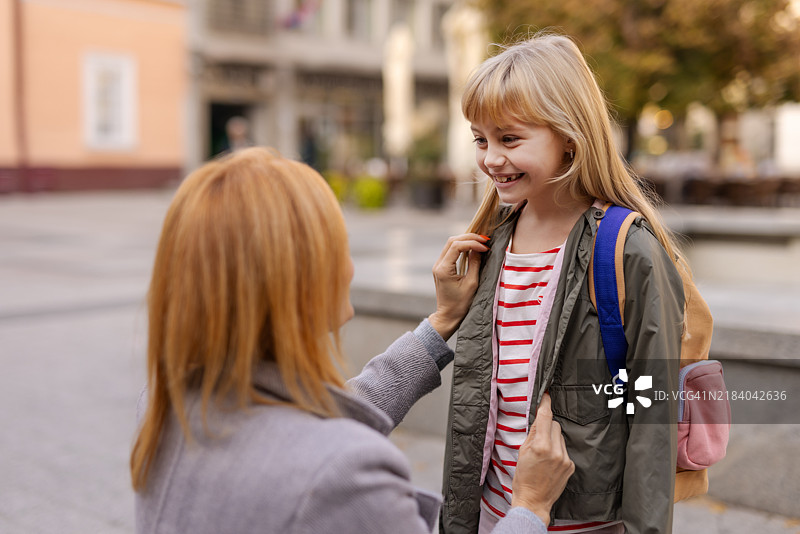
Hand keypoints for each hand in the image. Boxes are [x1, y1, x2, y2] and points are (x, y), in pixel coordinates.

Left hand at [428, 233, 489, 339]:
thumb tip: (478, 249)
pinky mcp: (442, 267)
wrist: (449, 315)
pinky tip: (473, 247)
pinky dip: (462, 246)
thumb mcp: (472, 283)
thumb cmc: (461, 303)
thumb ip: (475, 264)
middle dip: (469, 237)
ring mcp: (438, 265)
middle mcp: (438, 265)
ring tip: (481, 242)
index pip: (457, 246)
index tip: (485, 247)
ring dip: (466, 240)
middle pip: (452, 241)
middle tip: (485, 240)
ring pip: (451, 243)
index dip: (472, 243)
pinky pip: (451, 250)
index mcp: (444, 269)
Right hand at [511, 392, 574, 525]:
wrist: (534, 501)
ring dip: (552, 439)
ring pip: (560, 437)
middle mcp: (556, 451)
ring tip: (543, 453)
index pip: (545, 417)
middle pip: (554, 425)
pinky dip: (557, 451)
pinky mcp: (570, 466)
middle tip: (538, 438)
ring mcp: (565, 459)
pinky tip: (550, 462)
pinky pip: (564, 449)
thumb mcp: (522, 452)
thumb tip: (538, 419)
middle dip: (546, 427)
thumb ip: (532, 434)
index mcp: (541, 446)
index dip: (545, 404)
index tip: (546, 396)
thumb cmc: (523, 478)